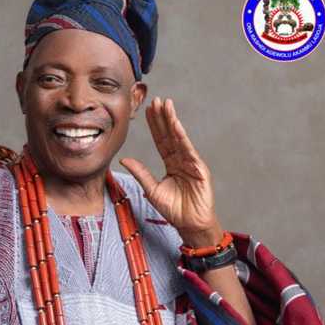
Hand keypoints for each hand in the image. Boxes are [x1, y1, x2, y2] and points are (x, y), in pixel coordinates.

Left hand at [120, 97, 223, 246]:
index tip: (147, 110)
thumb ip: (141, 173)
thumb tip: (125, 159)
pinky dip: (182, 137)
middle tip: (155, 100)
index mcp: (171, 163)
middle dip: (162, 117)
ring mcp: (191, 162)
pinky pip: (188, 150)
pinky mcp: (199, 169)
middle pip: (169, 135)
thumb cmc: (174, 209)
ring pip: (179, 138)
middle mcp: (181, 159)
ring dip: (172, 121)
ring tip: (166, 105)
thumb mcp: (151, 190)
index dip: (154, 126)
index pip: (160, 140)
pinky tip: (176, 125)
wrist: (189, 223)